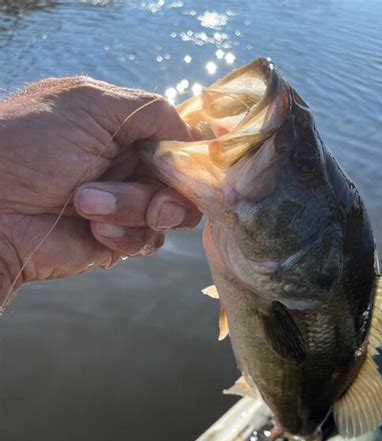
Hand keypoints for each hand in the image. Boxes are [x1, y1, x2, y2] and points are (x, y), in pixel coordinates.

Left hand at [0, 77, 200, 305]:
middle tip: (147, 193)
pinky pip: (148, 242)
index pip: (180, 141)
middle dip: (167, 189)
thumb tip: (197, 133)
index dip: (194, 155)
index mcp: (125, 128)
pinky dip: (124, 235)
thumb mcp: (92, 105)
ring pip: (171, 215)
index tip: (195, 166)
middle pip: (184, 182)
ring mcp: (125, 205)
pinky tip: (93, 227)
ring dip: (134, 209)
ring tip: (86, 204)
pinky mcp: (115, 240)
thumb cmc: (31, 144)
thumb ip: (152, 112)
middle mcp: (129, 165)